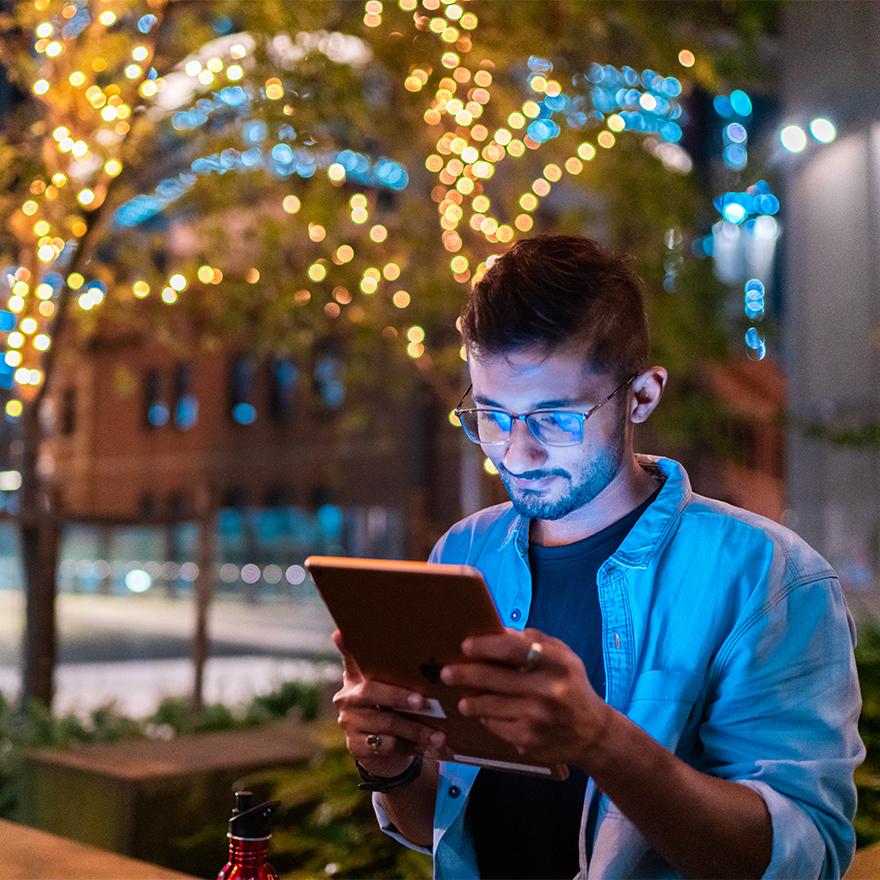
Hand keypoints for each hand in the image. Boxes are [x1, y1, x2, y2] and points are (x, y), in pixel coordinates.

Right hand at [332, 630, 445, 776]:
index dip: (346, 646)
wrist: (384, 753)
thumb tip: (408, 653)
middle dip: (399, 696)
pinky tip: (425, 746)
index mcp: (356, 678)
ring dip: (415, 729)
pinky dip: (408, 746)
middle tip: (422, 700)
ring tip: (438, 734)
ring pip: (386, 723)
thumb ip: (396, 672)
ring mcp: (349, 723)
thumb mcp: (392, 690)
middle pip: (372, 692)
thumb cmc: (392, 711)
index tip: (341, 633)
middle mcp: (347, 698)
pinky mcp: (356, 746)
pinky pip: (386, 745)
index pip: (351, 658)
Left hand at [440, 628, 610, 767]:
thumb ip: (533, 641)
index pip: (513, 648)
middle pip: (494, 678)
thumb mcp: (562, 657)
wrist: (593, 733)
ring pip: (489, 706)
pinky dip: (487, 719)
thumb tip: (498, 632)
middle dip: (464, 674)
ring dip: (471, 701)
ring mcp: (537, 718)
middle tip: (446, 673)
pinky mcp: (529, 740)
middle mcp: (547, 690)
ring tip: (462, 699)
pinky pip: (496, 726)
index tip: (465, 646)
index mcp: (557, 663)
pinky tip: (486, 715)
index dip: (485, 646)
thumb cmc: (571, 686)